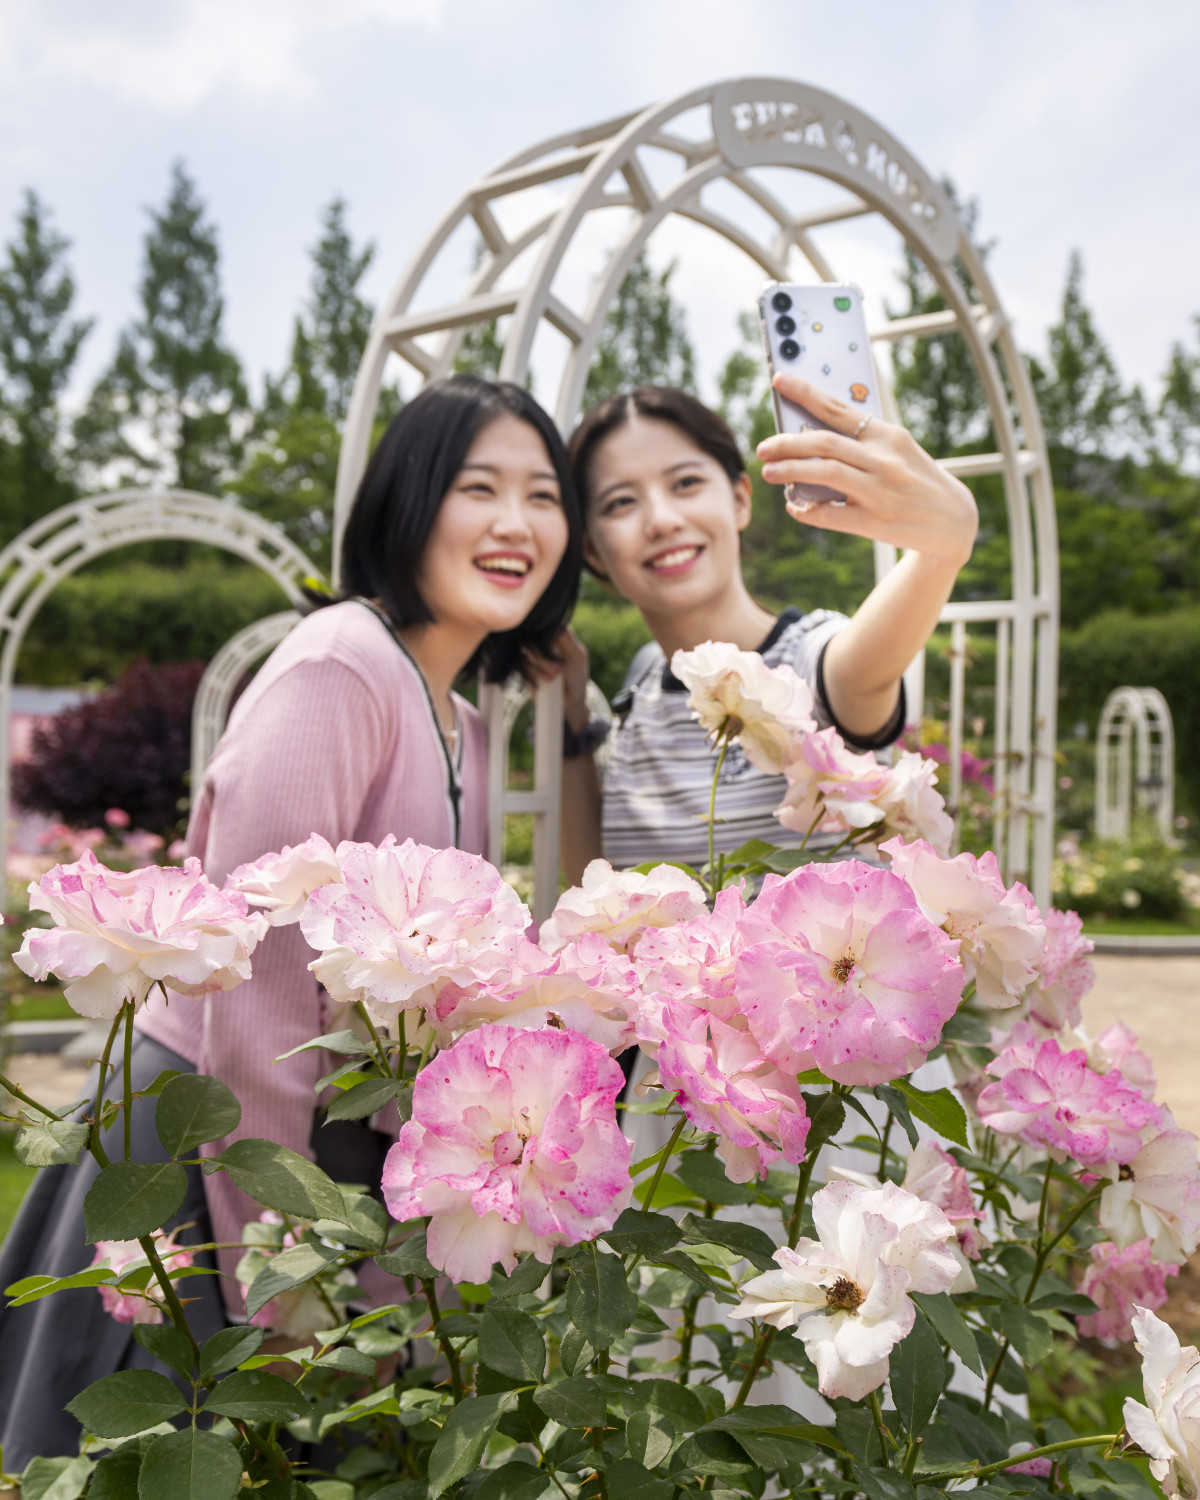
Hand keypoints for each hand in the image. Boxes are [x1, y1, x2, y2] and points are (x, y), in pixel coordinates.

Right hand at [529, 626, 590, 728]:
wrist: (568, 702)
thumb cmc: (577, 676)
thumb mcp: (577, 655)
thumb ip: (565, 636)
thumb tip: (551, 620)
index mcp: (557, 631)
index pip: (543, 623)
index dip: (545, 637)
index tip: (554, 651)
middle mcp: (542, 638)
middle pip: (531, 638)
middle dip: (544, 658)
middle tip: (558, 671)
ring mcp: (530, 652)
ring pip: (524, 652)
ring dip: (539, 668)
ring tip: (553, 679)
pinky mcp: (522, 666)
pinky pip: (519, 665)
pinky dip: (531, 675)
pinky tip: (543, 683)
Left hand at [757, 373, 977, 564]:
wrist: (954, 521)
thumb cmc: (916, 480)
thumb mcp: (898, 450)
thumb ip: (862, 442)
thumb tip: (810, 437)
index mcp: (888, 435)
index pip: (839, 408)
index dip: (805, 393)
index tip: (779, 380)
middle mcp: (883, 460)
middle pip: (823, 442)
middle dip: (786, 443)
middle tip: (763, 448)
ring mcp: (879, 491)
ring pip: (824, 473)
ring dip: (789, 471)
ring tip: (768, 472)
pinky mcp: (875, 522)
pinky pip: (829, 514)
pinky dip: (805, 510)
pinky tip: (794, 507)